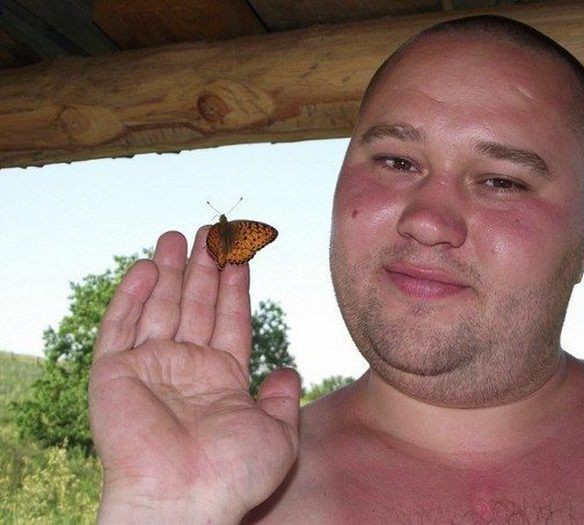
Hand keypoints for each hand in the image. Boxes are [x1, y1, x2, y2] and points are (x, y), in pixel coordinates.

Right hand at [89, 229, 300, 523]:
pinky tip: (145, 268)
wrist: (183, 499)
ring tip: (178, 236)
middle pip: (196, 307)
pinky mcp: (114, 374)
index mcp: (223, 380)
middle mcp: (186, 369)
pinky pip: (120, 328)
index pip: (230, 321)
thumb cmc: (232, 475)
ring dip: (168, 272)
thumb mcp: (277, 435)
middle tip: (211, 232)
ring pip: (160, 308)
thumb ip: (283, 399)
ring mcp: (150, 369)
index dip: (235, 288)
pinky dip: (131, 297)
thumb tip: (288, 370)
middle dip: (203, 269)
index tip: (241, 256)